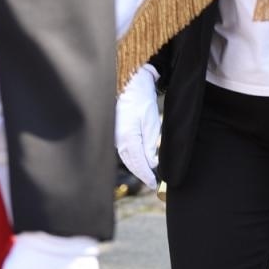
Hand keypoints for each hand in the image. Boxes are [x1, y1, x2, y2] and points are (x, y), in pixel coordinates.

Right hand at [114, 65, 160, 189]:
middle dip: (142, 174)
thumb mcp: (150, 121)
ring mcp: (115, 137)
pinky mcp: (115, 133)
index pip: (138, 164)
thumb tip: (151, 163)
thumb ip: (150, 144)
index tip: (154, 184)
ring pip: (127, 158)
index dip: (146, 176)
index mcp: (127, 139)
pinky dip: (132, 158)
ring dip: (137, 167)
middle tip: (153, 183)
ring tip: (148, 175)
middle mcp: (118, 140)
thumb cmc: (141, 100)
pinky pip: (124, 151)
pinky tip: (138, 161)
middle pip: (131, 163)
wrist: (129, 84)